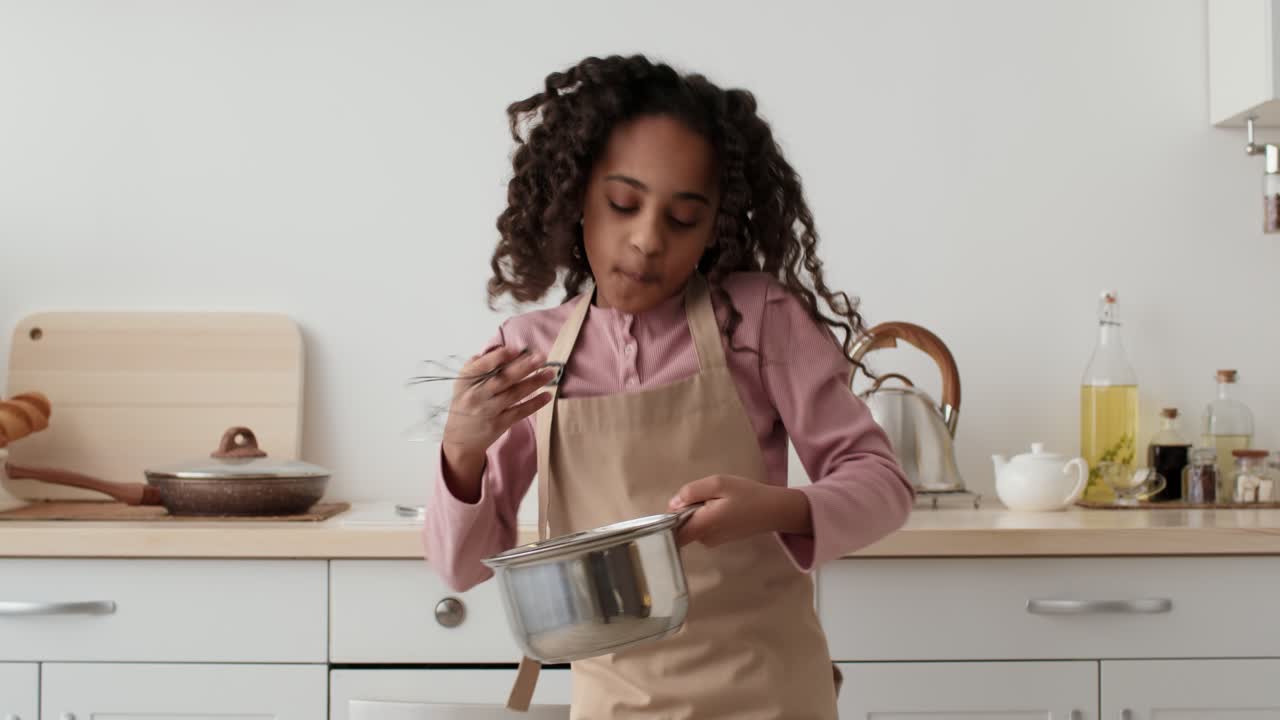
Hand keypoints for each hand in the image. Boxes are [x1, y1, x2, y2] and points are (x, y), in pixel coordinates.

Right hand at [440, 345, 556, 499]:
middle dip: (524, 367)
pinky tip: (547, 395)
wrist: (460, 439)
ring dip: (534, 382)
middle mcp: (476, 395)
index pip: (483, 366)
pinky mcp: (498, 424)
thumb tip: (501, 348)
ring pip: (514, 394)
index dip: (500, 357)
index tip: (518, 349)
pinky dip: (534, 404)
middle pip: (503, 379)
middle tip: (541, 357)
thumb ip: (479, 364)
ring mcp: (488, 411)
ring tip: (550, 373)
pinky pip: (519, 412)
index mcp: (466, 381)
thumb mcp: (464, 383)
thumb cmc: (466, 403)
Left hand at [668, 475, 812, 547]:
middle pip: (681, 527)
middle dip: (684, 511)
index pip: (671, 534)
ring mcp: (712, 541)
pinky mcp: (719, 538)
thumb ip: (692, 492)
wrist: (773, 510)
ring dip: (696, 512)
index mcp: (702, 526)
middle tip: (701, 495)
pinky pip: (703, 527)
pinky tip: (721, 506)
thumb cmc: (747, 495)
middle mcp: (704, 539)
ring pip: (692, 526)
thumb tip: (672, 503)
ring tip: (715, 499)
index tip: (670, 508)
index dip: (665, 522)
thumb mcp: (718, 484)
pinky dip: (706, 516)